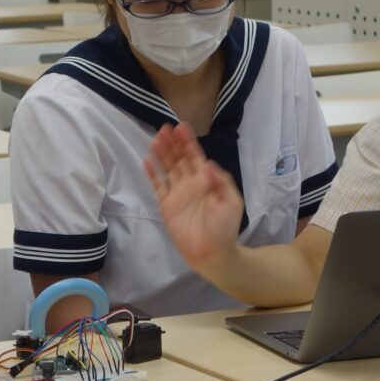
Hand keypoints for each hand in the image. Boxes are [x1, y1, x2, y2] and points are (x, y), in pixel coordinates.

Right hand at [144, 123, 243, 272]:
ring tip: (155, 139)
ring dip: (161, 154)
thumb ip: (221, 181)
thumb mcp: (232, 201)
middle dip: (172, 143)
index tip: (181, 127)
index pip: (195, 156)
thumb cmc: (225, 228)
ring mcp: (177, 194)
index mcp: (206, 181)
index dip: (188, 141)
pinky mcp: (166, 206)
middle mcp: (190, 184)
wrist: (213, 253)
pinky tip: (147, 161)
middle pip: (179, 159)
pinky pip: (158, 186)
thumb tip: (207, 163)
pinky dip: (152, 174)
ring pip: (167, 169)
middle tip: (165, 128)